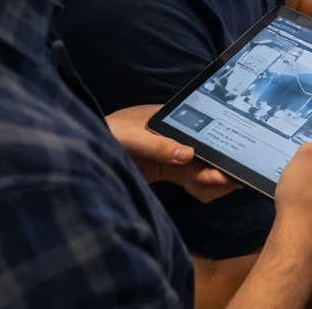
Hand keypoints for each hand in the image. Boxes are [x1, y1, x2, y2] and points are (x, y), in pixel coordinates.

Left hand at [108, 105, 240, 202]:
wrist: (82, 151)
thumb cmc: (106, 134)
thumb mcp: (131, 138)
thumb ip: (158, 146)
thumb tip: (189, 154)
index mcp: (172, 120)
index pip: (203, 132)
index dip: (217, 147)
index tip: (226, 165)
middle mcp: (178, 137)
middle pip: (208, 152)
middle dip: (218, 168)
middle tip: (228, 182)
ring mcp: (173, 155)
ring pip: (203, 169)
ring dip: (212, 180)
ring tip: (214, 188)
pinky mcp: (167, 171)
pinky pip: (192, 180)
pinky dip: (201, 188)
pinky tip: (203, 192)